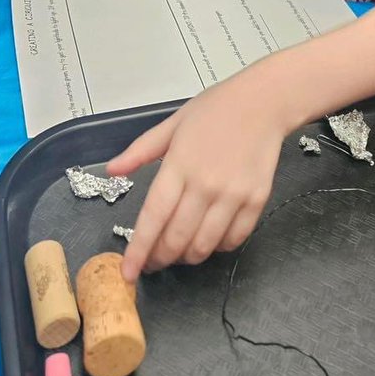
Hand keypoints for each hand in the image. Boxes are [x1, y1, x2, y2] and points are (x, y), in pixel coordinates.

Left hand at [107, 70, 288, 279]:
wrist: (263, 102)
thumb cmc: (215, 109)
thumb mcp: (172, 124)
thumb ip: (140, 151)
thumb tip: (111, 171)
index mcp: (179, 164)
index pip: (153, 217)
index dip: (139, 250)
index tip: (128, 273)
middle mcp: (205, 185)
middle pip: (177, 239)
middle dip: (160, 258)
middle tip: (153, 260)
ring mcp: (233, 195)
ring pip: (204, 246)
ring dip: (187, 257)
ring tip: (179, 251)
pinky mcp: (257, 201)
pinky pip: (234, 240)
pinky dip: (217, 248)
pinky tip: (209, 239)